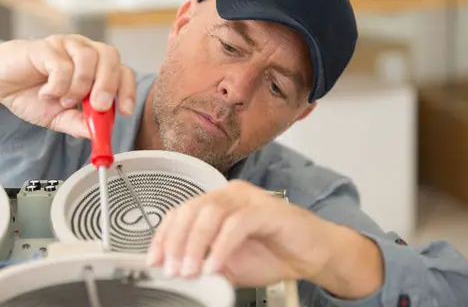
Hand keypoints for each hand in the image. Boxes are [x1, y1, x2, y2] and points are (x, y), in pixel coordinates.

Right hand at [0, 35, 134, 137]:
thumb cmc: (32, 94)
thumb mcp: (59, 117)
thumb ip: (79, 124)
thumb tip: (99, 134)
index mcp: (95, 68)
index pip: (123, 72)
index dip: (128, 91)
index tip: (125, 112)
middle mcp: (85, 52)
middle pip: (111, 58)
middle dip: (108, 86)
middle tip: (97, 107)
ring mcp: (66, 45)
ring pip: (89, 58)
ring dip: (79, 86)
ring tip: (64, 100)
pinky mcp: (46, 46)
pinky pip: (62, 64)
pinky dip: (58, 85)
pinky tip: (47, 93)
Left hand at [146, 180, 383, 298]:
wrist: (313, 255)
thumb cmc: (273, 254)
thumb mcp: (229, 264)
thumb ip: (205, 263)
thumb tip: (179, 273)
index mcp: (217, 202)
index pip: (181, 212)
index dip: (164, 235)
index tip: (154, 261)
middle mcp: (230, 194)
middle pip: (191, 209)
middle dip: (176, 241)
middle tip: (173, 269)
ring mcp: (249, 198)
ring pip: (210, 212)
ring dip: (195, 244)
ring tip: (191, 270)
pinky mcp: (267, 209)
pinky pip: (237, 223)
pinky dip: (222, 246)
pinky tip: (215, 266)